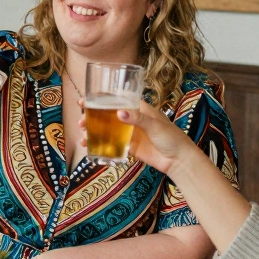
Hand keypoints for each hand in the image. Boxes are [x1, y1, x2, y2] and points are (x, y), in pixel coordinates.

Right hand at [74, 101, 199, 176]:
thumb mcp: (155, 126)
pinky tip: (90, 147)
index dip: (100, 98)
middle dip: (91, 116)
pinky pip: (111, 144)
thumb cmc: (172, 138)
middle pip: (107, 114)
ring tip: (82, 136)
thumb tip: (119, 113)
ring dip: (93, 131)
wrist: (179, 161)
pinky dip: (100, 145)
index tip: (85, 99)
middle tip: (80, 120)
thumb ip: (138, 119)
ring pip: (107, 129)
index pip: (116, 99)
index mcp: (139, 108)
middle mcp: (132, 119)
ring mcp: (130, 133)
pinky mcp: (130, 147)